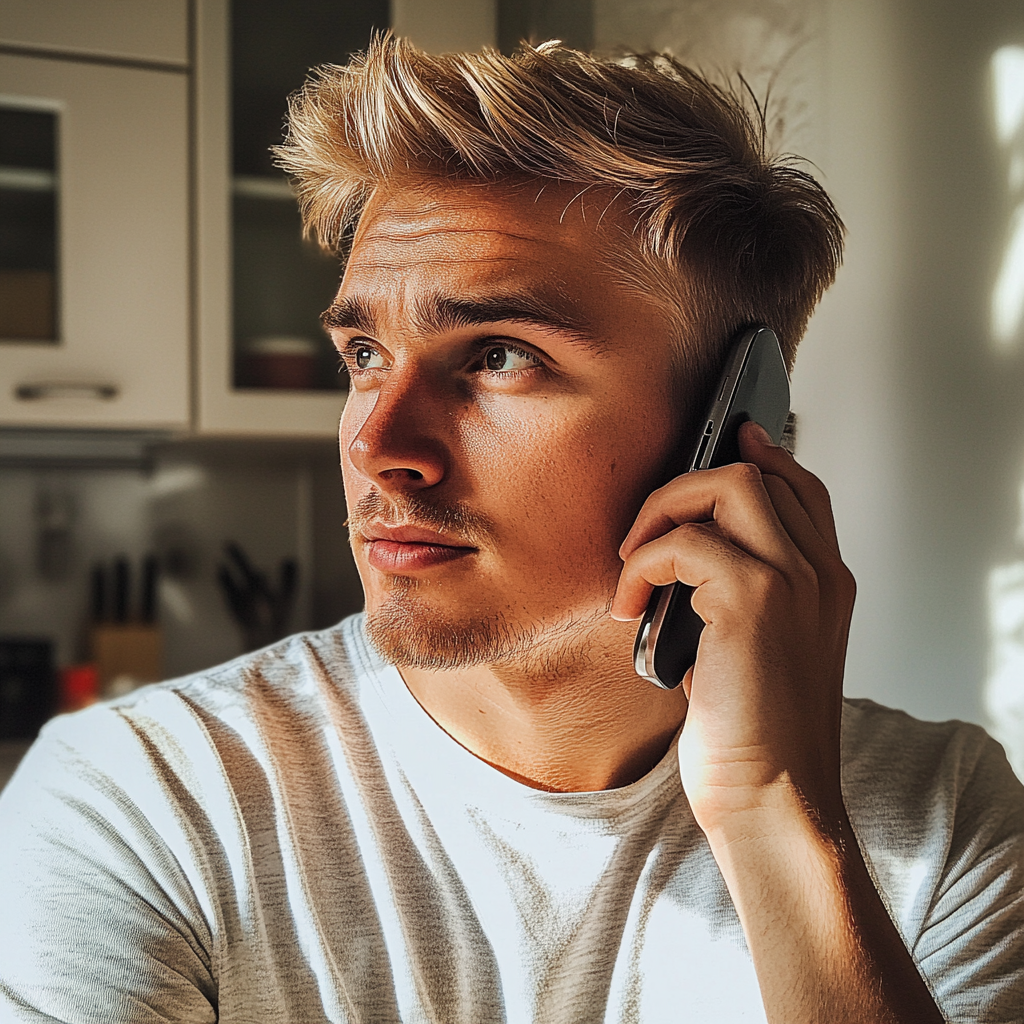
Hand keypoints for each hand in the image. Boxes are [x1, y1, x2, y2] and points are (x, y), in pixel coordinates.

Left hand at [611, 420, 855, 835]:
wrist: (771, 797)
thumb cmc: (752, 734)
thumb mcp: (748, 651)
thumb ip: (733, 596)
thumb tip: (679, 555)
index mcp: (825, 582)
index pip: (800, 488)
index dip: (760, 455)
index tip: (726, 437)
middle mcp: (820, 571)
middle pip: (756, 472)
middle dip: (684, 486)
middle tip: (642, 537)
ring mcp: (794, 580)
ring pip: (728, 485)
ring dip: (662, 513)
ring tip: (633, 565)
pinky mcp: (755, 599)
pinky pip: (685, 542)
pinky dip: (642, 565)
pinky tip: (627, 606)